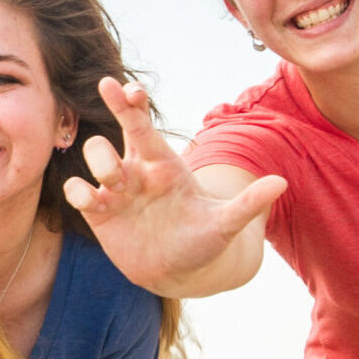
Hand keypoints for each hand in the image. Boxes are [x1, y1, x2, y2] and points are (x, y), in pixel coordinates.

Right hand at [63, 78, 286, 295]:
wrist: (178, 272)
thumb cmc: (203, 242)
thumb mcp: (224, 225)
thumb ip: (246, 204)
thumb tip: (280, 183)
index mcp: (164, 163)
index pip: (144, 123)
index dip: (131, 102)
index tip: (124, 87)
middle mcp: (137, 171)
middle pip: (115, 131)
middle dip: (113, 115)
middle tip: (117, 112)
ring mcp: (115, 191)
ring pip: (94, 156)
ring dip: (100, 163)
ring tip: (113, 184)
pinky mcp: (98, 213)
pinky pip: (77, 191)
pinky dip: (78, 192)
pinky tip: (91, 200)